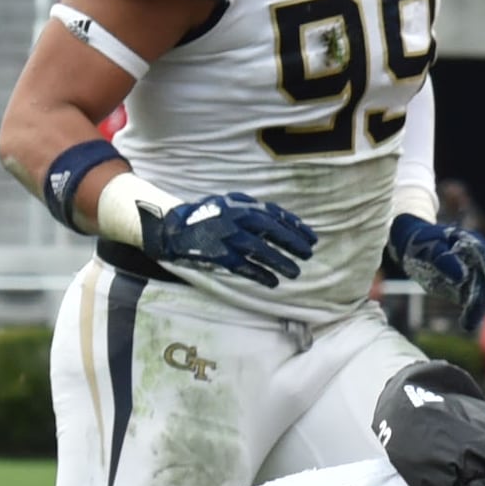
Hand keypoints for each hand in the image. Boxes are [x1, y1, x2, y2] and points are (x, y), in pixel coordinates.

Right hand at [144, 190, 315, 286]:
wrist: (172, 227)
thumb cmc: (206, 216)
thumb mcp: (229, 204)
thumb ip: (252, 210)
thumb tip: (281, 221)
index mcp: (240, 203)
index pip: (274, 213)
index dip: (294, 226)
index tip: (311, 238)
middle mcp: (234, 216)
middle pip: (270, 229)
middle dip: (292, 242)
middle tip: (308, 254)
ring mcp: (225, 235)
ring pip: (259, 249)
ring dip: (279, 261)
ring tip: (295, 272)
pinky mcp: (217, 254)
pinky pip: (242, 266)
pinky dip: (259, 274)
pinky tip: (272, 282)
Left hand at [387, 214, 484, 329]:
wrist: (415, 249)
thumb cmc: (423, 243)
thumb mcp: (429, 248)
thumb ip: (443, 259)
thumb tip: (461, 276)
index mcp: (471, 243)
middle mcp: (477, 260)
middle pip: (484, 279)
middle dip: (481, 296)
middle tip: (476, 310)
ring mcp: (472, 275)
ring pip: (479, 293)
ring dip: (476, 309)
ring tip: (469, 323)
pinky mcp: (464, 289)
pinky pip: (470, 302)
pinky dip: (469, 313)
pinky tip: (467, 323)